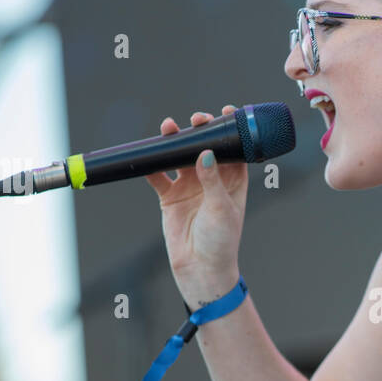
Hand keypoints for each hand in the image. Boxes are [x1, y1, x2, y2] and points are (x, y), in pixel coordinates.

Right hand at [145, 106, 247, 299]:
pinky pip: (158, 175)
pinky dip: (152, 164)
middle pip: (205, 147)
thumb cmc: (220, 241)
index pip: (234, 149)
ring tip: (169, 127)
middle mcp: (211, 180)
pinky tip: (148, 154)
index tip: (227, 111)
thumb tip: (205, 153)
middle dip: (200, 130)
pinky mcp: (169, 196)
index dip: (230, 130)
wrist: (200, 269)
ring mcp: (189, 187)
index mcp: (233, 181)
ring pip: (180, 156)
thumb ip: (212, 180)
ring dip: (175, 141)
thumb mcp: (221, 209)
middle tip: (196, 120)